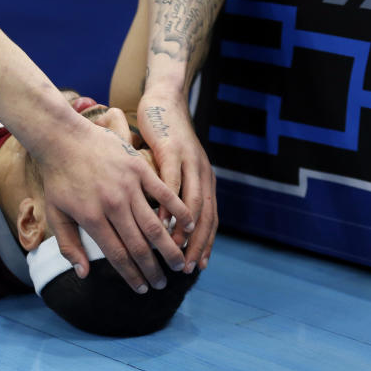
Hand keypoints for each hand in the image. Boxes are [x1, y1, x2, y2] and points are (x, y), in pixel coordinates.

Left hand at [35, 109, 192, 292]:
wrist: (63, 138)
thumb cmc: (58, 178)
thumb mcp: (56, 214)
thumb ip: (69, 245)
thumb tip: (83, 274)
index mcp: (92, 218)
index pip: (118, 255)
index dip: (132, 276)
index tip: (142, 289)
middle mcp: (113, 204)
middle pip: (140, 245)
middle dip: (153, 269)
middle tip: (163, 284)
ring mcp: (128, 186)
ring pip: (155, 224)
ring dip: (169, 247)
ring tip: (179, 264)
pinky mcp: (139, 168)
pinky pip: (164, 193)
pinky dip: (178, 210)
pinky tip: (188, 225)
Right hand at [137, 93, 217, 271]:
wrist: (163, 101)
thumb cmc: (163, 139)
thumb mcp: (172, 170)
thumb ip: (174, 194)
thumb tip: (167, 225)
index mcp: (204, 180)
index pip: (211, 220)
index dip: (205, 245)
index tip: (195, 268)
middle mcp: (202, 172)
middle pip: (206, 216)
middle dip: (196, 245)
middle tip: (185, 268)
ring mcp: (190, 160)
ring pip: (192, 202)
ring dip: (184, 229)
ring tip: (173, 249)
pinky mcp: (173, 149)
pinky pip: (172, 181)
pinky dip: (169, 203)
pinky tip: (160, 221)